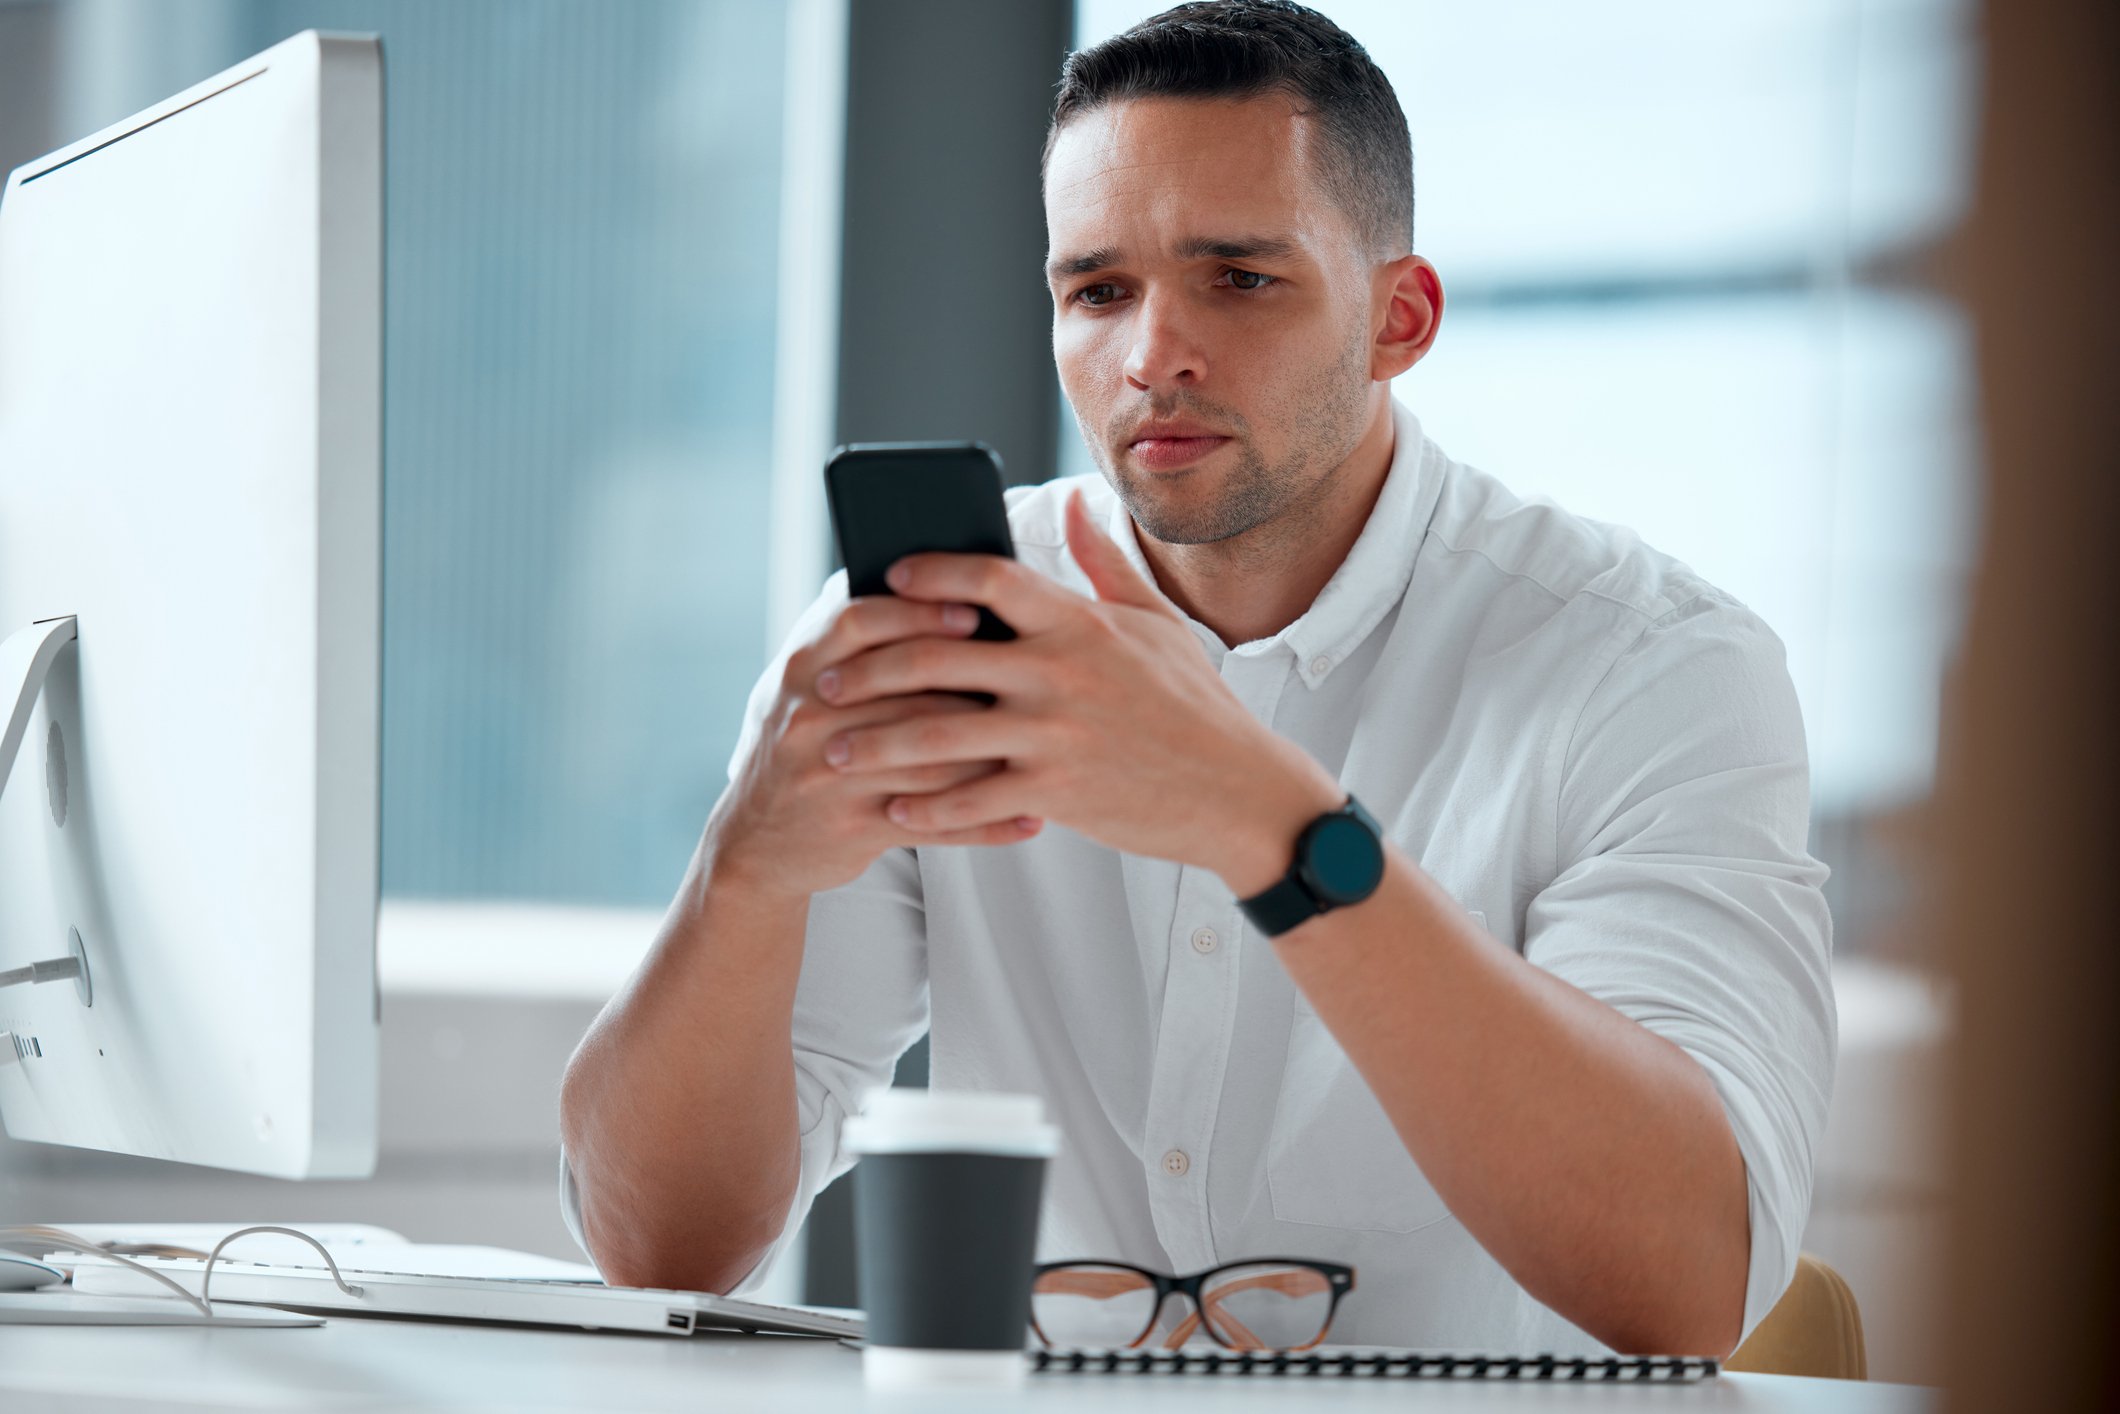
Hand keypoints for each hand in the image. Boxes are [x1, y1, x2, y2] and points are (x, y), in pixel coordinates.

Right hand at [708, 595, 1044, 902]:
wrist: (757, 840)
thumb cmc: (798, 741)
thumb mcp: (798, 681)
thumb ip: (843, 632)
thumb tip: (907, 568)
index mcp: (800, 667)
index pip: (859, 623)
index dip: (918, 613)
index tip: (973, 611)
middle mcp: (809, 716)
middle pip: (904, 690)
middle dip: (972, 684)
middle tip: (1029, 678)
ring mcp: (830, 775)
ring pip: (928, 759)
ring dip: (993, 755)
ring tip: (1048, 746)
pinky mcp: (852, 828)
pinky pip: (934, 824)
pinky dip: (986, 825)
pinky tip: (1031, 817)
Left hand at [812, 490, 1341, 890]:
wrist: (1238, 792)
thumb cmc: (1195, 705)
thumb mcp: (1156, 624)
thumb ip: (1102, 565)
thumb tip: (1074, 504)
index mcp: (1078, 623)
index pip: (988, 577)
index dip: (929, 571)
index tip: (885, 579)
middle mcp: (1058, 672)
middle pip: (937, 654)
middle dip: (869, 667)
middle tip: (825, 680)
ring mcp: (1054, 733)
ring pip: (938, 732)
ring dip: (875, 742)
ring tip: (834, 750)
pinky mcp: (1056, 793)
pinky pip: (971, 799)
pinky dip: (925, 806)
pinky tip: (891, 807)